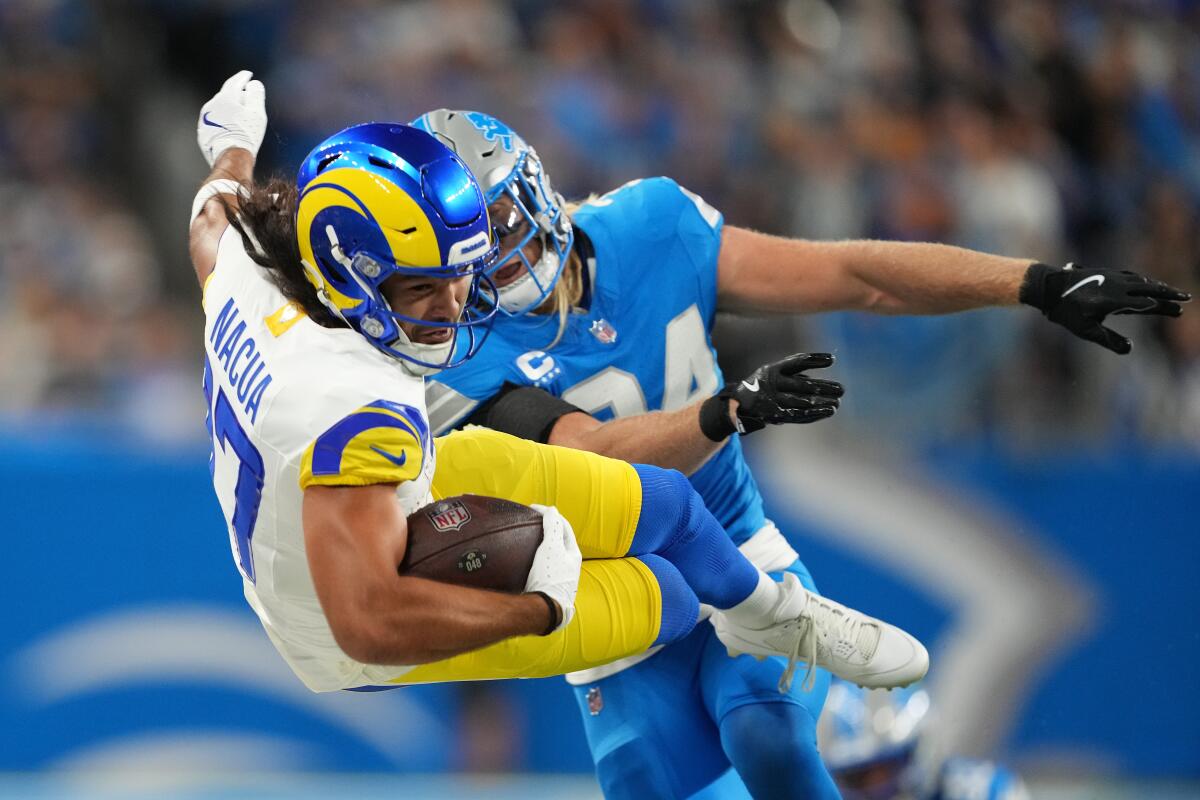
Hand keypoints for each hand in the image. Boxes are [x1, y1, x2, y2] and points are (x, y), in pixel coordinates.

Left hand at [198, 70, 266, 166]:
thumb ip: (256, 94)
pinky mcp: (203, 131)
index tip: (248, 75)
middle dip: (236, 92)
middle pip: (226, 94)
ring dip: (228, 107)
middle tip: (245, 93)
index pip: (235, 81)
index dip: (243, 77)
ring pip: (219, 108)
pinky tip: (229, 126)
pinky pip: (214, 120)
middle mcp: (212, 105)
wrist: (230, 157)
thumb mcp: (257, 113)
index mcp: (225, 97)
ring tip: (237, 112)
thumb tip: (254, 84)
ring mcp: (205, 119)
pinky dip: (222, 119)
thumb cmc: (246, 135)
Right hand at [524, 504, 581, 632]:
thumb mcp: (551, 547)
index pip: (564, 526)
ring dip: (537, 544)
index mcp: (573, 555)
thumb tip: (552, 510)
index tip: (532, 509)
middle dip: (545, 529)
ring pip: (548, 555)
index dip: (549, 514)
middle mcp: (568, 567)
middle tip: (529, 522)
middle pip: (557, 541)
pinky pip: (539, 568)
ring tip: (523, 539)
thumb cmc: (550, 577)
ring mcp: (558, 578)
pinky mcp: (546, 588)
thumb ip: (553, 526)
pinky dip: (531, 559)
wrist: (544, 610)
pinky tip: (520, 560)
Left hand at [1020, 262, 1190, 353]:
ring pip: (1141, 281)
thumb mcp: (1085, 331)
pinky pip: (1130, 275)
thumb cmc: (1065, 312)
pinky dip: (1143, 280)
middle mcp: (1117, 286)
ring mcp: (1112, 277)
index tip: (1178, 311)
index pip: (1146, 305)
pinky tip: (1145, 282)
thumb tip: (1130, 349)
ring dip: (1157, 286)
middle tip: (1186, 298)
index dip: (1163, 308)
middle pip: (1149, 289)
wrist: (1048, 286)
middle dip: (1168, 294)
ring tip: (1170, 291)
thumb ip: (1108, 340)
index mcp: (1115, 301)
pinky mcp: (1105, 272)